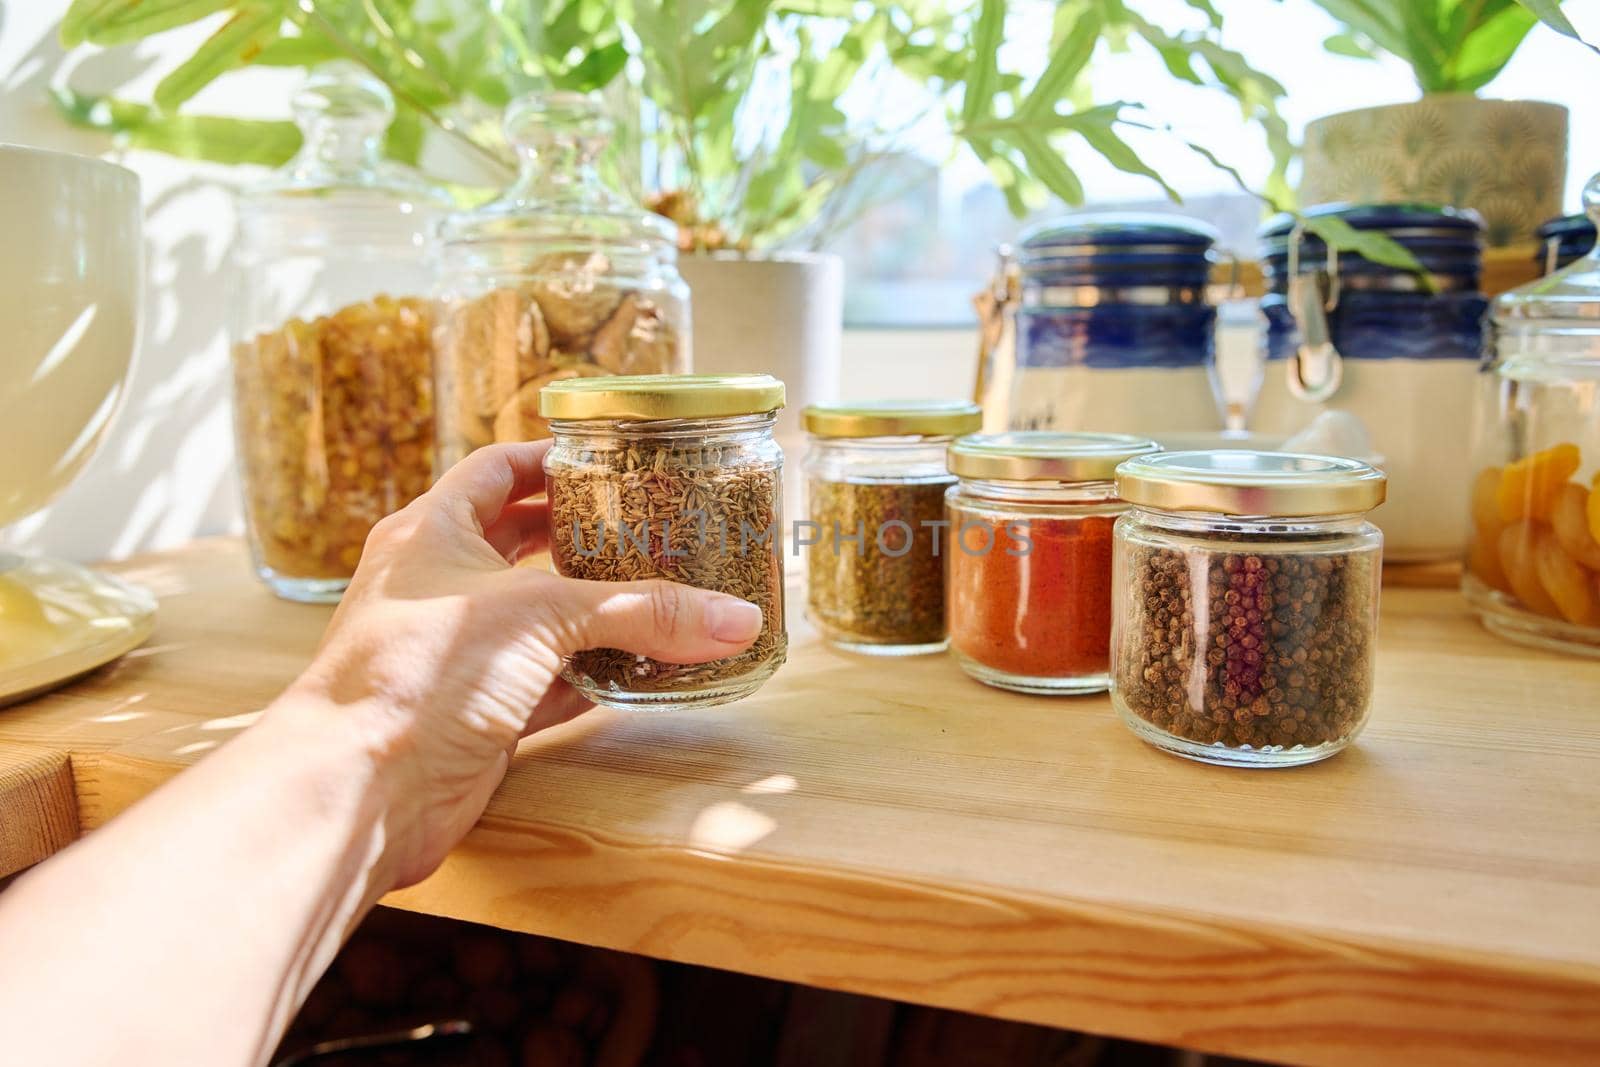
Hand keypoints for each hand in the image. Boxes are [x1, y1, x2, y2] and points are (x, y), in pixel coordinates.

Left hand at [272, 441, 763, 888]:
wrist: (357, 789)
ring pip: (538, 620)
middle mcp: (438, 586)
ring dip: (595, 614)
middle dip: (583, 537)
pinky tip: (641, 675)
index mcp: (433, 531)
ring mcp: (455, 654)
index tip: (608, 460)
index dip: (550, 459)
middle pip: (520, 543)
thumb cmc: (418, 673)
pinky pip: (546, 685)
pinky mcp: (475, 715)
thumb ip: (643, 612)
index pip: (496, 471)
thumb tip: (737, 617)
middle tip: (648, 527)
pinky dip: (592, 679)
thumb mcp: (541, 617)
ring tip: (662, 597)